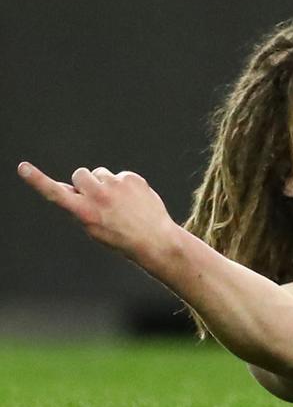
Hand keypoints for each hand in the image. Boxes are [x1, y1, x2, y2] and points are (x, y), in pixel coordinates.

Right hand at [17, 162, 177, 264]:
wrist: (155, 239)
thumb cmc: (121, 237)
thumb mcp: (93, 228)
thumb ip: (80, 207)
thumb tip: (71, 188)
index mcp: (84, 212)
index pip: (56, 194)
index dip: (37, 180)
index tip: (23, 168)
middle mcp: (98, 195)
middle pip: (80, 174)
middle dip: (85, 182)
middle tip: (98, 197)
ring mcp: (116, 185)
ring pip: (100, 173)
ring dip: (105, 184)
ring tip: (120, 203)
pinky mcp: (131, 178)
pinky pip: (120, 176)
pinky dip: (124, 185)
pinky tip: (134, 201)